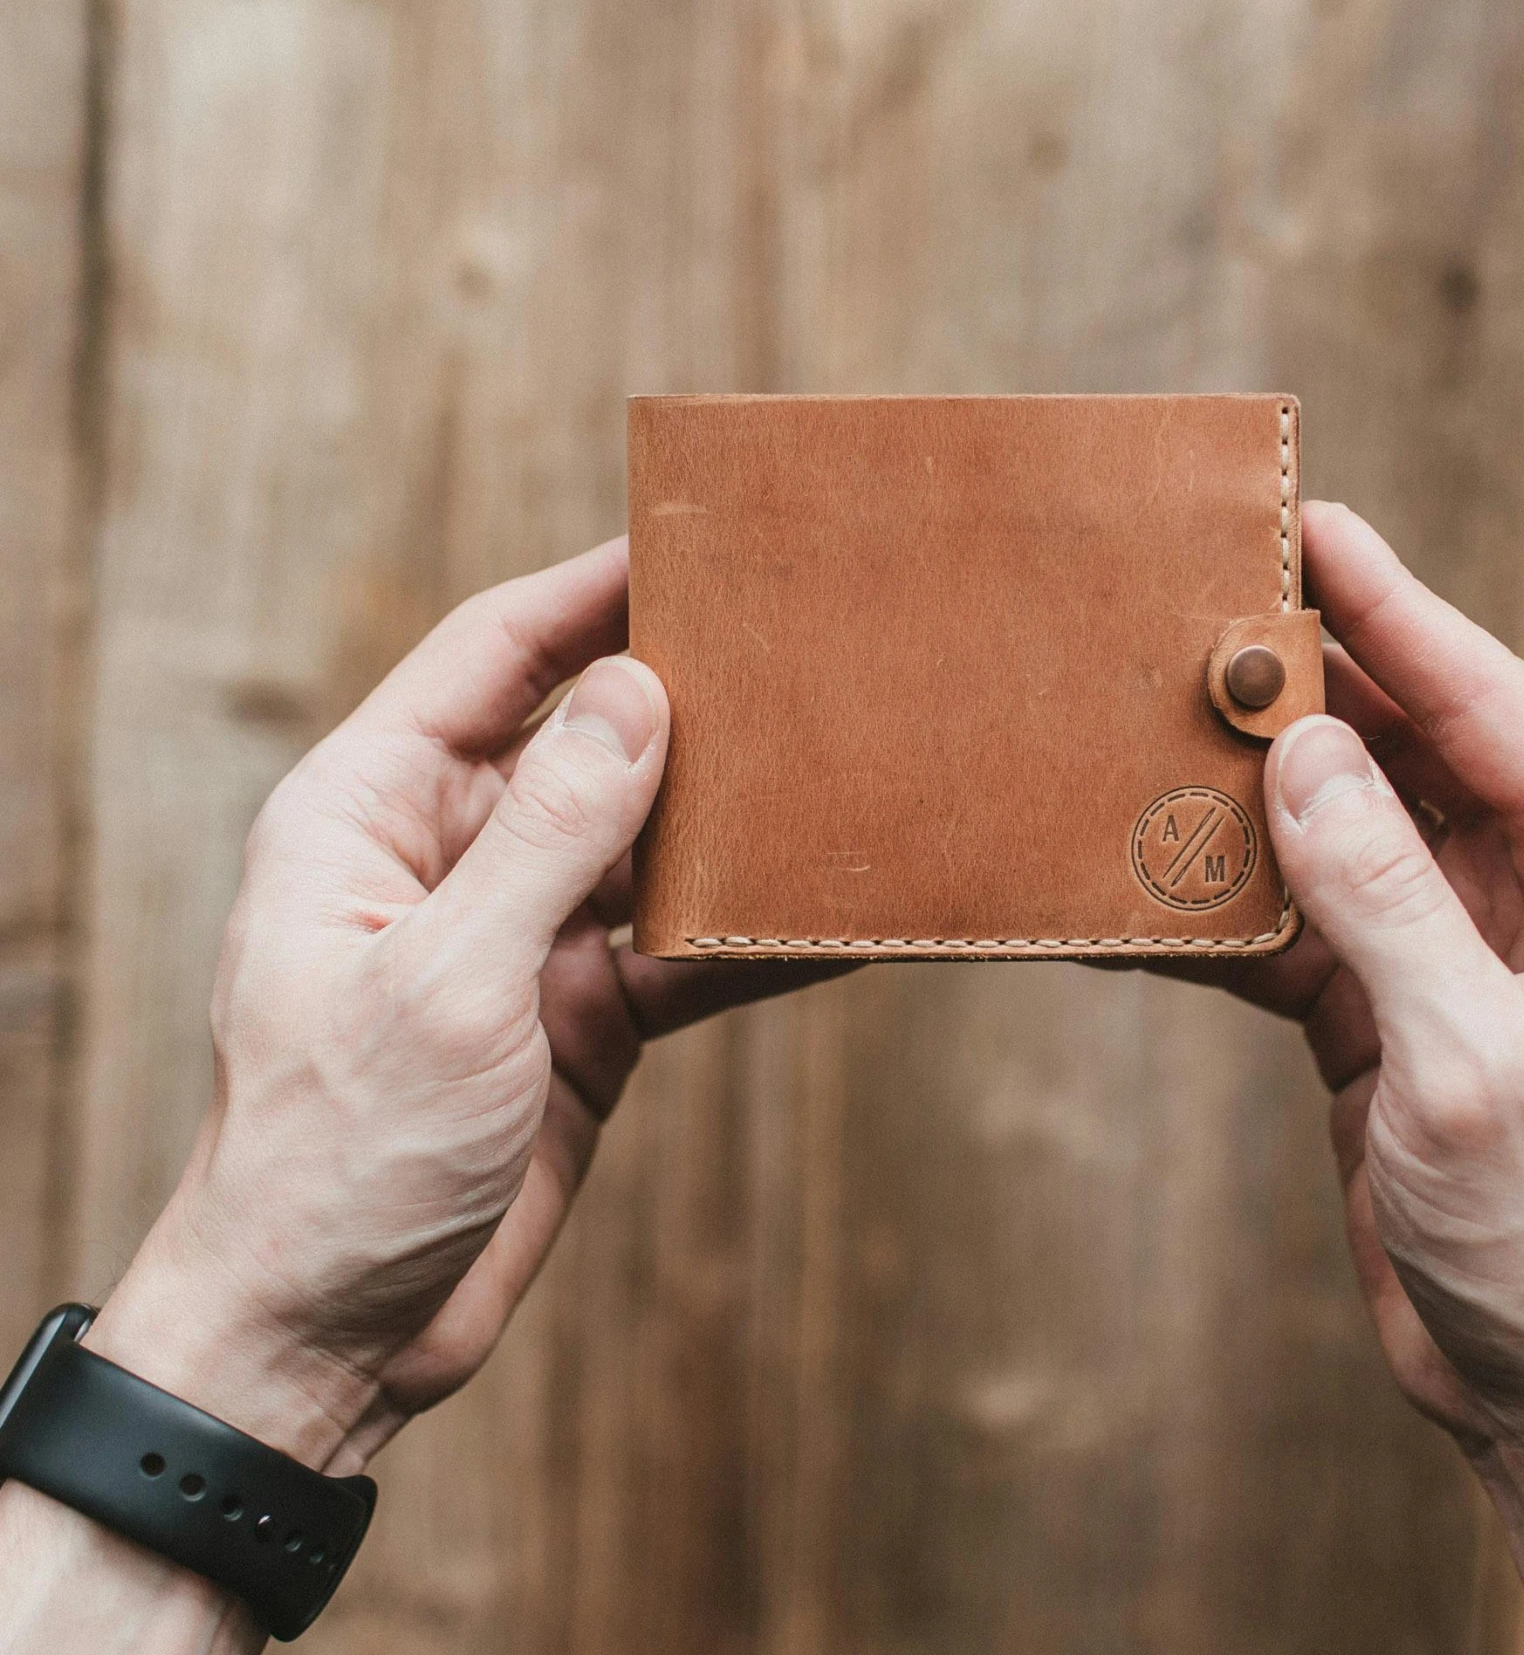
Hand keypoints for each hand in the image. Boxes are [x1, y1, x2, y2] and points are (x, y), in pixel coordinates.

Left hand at [80, 537, 842, 1474]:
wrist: (327, 1342)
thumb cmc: (334, 1155)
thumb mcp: (444, 979)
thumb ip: (548, 834)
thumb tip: (638, 693)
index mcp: (370, 810)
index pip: (491, 654)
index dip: (586, 589)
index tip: (689, 537)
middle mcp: (447, 854)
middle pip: (585, 738)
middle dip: (685, 698)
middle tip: (798, 644)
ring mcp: (518, 936)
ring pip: (646, 843)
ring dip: (732, 818)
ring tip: (840, 766)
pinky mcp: (576, 1016)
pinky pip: (680, 952)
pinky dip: (751, 938)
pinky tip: (834, 915)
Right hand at [1133, 503, 1523, 1652]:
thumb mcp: (1478, 1066)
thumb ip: (1388, 902)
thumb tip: (1310, 756)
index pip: (1496, 714)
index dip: (1403, 617)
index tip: (1320, 526)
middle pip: (1416, 753)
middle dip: (1318, 686)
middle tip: (1211, 606)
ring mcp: (1462, 955)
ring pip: (1348, 830)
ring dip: (1260, 786)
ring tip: (1160, 717)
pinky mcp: (1393, 1016)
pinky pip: (1302, 923)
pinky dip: (1229, 900)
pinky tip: (1151, 872)